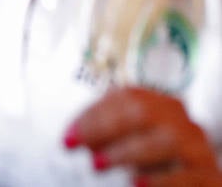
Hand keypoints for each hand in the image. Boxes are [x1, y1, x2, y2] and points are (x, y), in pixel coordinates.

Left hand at [65, 86, 221, 184]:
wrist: (189, 179)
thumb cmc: (151, 156)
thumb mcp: (124, 137)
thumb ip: (101, 131)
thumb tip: (72, 136)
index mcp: (157, 102)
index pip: (125, 97)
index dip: (93, 114)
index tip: (69, 136)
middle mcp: (178, 118)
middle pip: (143, 112)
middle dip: (105, 129)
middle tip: (83, 149)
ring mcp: (195, 145)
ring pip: (164, 140)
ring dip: (126, 153)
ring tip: (99, 165)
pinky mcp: (207, 174)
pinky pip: (186, 174)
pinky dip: (159, 179)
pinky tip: (136, 183)